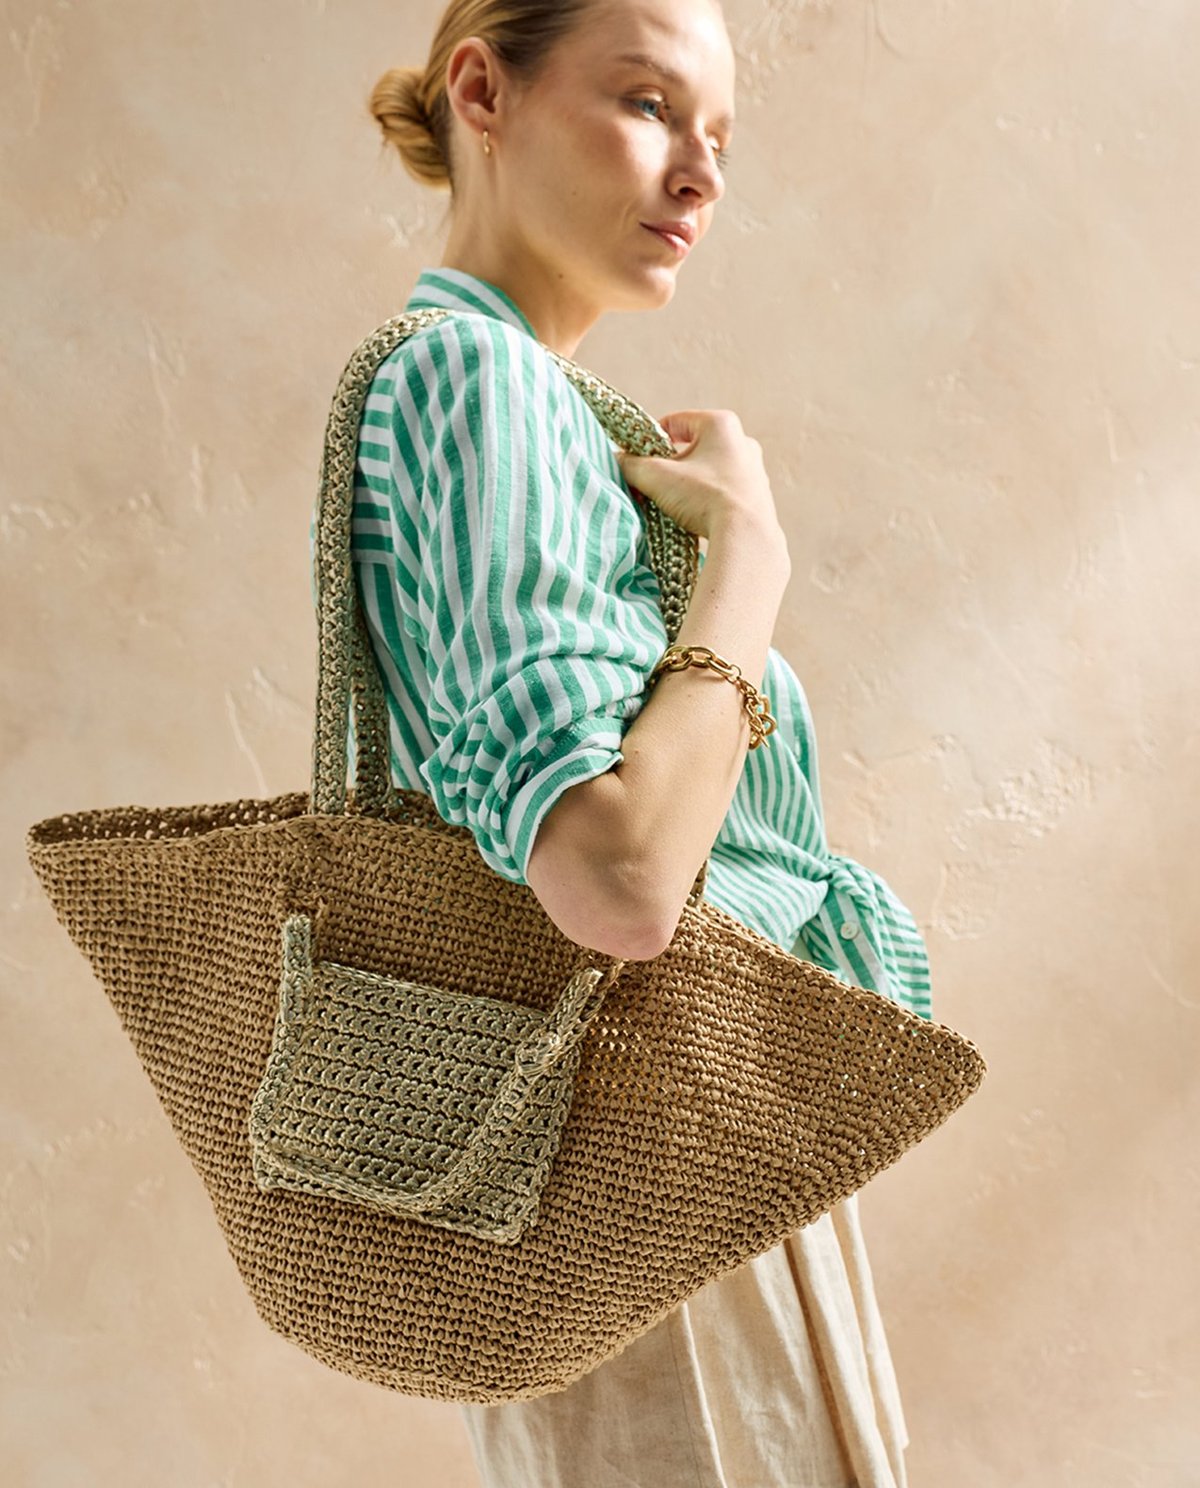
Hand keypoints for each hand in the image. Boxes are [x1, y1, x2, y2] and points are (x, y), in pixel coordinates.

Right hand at [615, 409, 779, 541]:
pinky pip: (722, 490)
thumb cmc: (705, 497)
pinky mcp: (756, 496)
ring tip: (672, 504)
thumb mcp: (658, 477)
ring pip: (707, 470)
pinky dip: (705, 499)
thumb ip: (631, 465)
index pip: (675, 421)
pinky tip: (695, 516)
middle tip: (652, 484)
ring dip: (687, 484)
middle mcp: (742, 442)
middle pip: (691, 447)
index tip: (638, 459)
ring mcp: (752, 470)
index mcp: (720, 424)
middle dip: (669, 466)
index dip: (650, 439)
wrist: (745, 536)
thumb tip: (616, 461)